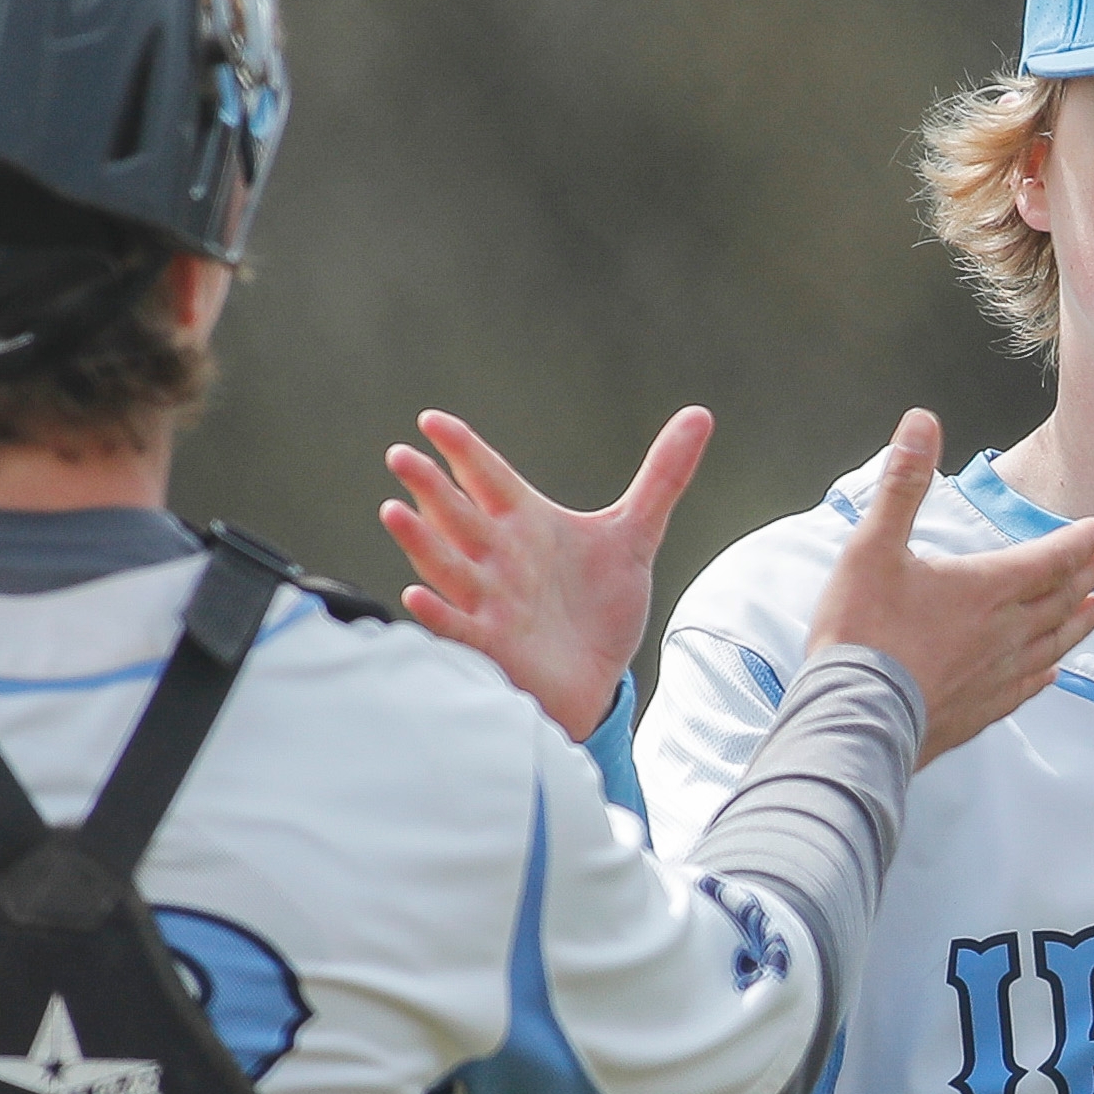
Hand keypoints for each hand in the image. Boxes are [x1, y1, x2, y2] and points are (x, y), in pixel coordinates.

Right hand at [382, 406, 712, 739]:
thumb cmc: (598, 607)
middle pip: (458, 515)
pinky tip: (415, 594)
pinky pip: (459, 626)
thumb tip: (699, 414)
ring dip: (420, 541)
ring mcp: (490, 601)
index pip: (487, 477)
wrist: (598, 679)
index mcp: (524, 523)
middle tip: (401, 455)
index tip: (432, 421)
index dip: (462, 450)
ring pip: (448, 565)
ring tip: (393, 511)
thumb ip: (662, 476)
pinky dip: (438, 613)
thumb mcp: (634, 536)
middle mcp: (499, 557)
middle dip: (430, 488)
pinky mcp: (493, 645)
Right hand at [806, 410, 1093, 764]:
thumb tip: (922, 423)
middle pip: (1061, 599)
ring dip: (1082, 623)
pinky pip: (1028, 686)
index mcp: (985, 587)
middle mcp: (1003, 631)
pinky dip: (1046, 672)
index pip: (1048, 559)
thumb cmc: (863, 632)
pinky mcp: (981, 710)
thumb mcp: (873, 546)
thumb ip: (904, 484)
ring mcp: (996, 674)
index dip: (1078, 543)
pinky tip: (1053, 672)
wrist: (856, 714)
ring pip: (1054, 643)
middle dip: (1090, 577)